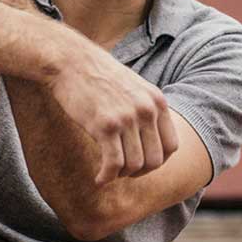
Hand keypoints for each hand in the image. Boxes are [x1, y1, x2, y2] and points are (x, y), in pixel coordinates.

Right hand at [47, 40, 180, 184]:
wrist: (71, 61)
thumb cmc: (98, 76)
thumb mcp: (134, 88)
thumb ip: (146, 110)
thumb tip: (151, 142)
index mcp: (157, 101)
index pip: (171, 146)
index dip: (157, 162)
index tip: (140, 165)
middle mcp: (146, 110)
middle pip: (155, 160)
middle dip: (139, 172)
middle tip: (123, 172)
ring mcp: (127, 118)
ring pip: (135, 165)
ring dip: (121, 175)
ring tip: (109, 172)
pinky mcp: (105, 126)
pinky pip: (113, 164)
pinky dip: (107, 177)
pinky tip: (99, 179)